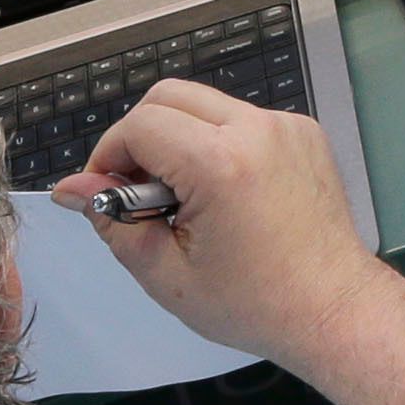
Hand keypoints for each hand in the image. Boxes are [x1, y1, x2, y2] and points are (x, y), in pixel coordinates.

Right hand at [55, 79, 372, 369]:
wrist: (333, 308)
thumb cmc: (252, 303)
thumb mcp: (167, 275)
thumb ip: (114, 222)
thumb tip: (71, 188)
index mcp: (221, 164)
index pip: (140, 125)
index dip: (110, 155)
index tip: (107, 193)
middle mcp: (257, 130)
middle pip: (170, 96)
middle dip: (139, 137)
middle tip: (138, 192)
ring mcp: (286, 126)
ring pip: (206, 104)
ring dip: (179, 138)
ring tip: (181, 198)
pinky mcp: (304, 132)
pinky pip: (242, 119)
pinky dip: (218, 143)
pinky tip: (222, 194)